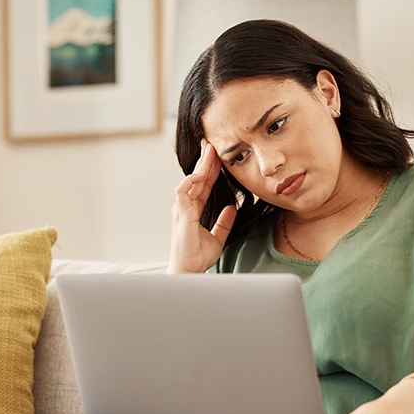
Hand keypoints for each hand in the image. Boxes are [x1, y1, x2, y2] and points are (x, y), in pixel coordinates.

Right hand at [168, 139, 236, 273]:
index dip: (211, 170)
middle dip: (205, 160)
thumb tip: (233, 207)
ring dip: (200, 166)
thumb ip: (224, 222)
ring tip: (210, 151)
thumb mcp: (218, 237)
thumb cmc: (197, 257)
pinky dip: (191, 181)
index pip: (203, 184)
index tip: (219, 155)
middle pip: (197, 178)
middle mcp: (185, 207)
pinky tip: (201, 173)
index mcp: (192, 210)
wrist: (188, 271)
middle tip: (213, 143)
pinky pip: (183, 191)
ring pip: (191, 180)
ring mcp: (181, 209)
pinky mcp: (181, 214)